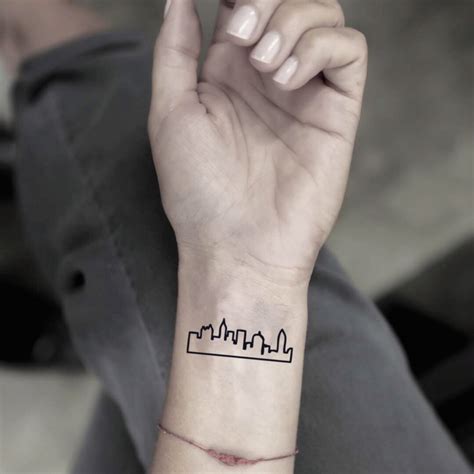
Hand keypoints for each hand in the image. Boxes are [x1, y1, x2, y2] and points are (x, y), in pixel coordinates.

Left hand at [149, 0, 366, 285]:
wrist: (237, 247)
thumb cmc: (199, 191)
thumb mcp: (171, 114)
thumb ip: (176, 52)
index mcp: (228, 71)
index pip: (243, 3)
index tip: (230, 15)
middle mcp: (269, 75)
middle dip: (267, 0)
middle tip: (244, 34)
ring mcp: (305, 92)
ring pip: (324, 15)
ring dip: (292, 21)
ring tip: (266, 66)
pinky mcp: (337, 112)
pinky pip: (349, 52)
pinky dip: (321, 47)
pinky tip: (288, 79)